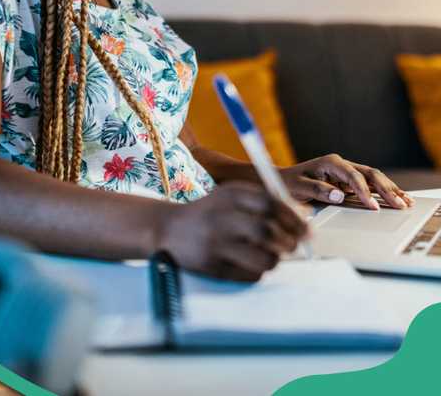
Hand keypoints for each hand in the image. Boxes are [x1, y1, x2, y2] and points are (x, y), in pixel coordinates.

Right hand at [156, 181, 308, 281]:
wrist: (166, 229)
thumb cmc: (208, 214)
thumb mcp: (230, 197)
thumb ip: (264, 202)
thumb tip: (304, 217)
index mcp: (228, 196)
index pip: (270, 204)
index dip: (293, 219)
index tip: (306, 230)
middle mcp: (220, 217)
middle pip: (268, 231)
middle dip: (289, 242)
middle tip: (293, 246)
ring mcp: (215, 243)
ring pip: (264, 257)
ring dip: (275, 259)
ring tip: (271, 256)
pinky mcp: (211, 266)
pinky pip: (250, 275)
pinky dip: (258, 272)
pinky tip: (249, 264)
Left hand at [280, 154, 413, 210]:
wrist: (282, 181)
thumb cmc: (288, 183)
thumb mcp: (298, 187)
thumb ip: (318, 190)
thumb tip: (340, 196)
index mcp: (331, 163)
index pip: (354, 176)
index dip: (364, 191)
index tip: (372, 206)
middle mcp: (342, 165)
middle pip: (370, 174)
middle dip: (386, 189)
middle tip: (399, 205)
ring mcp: (347, 173)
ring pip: (375, 179)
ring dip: (390, 190)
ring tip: (406, 202)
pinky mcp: (349, 182)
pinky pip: (371, 186)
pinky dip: (384, 192)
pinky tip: (398, 198)